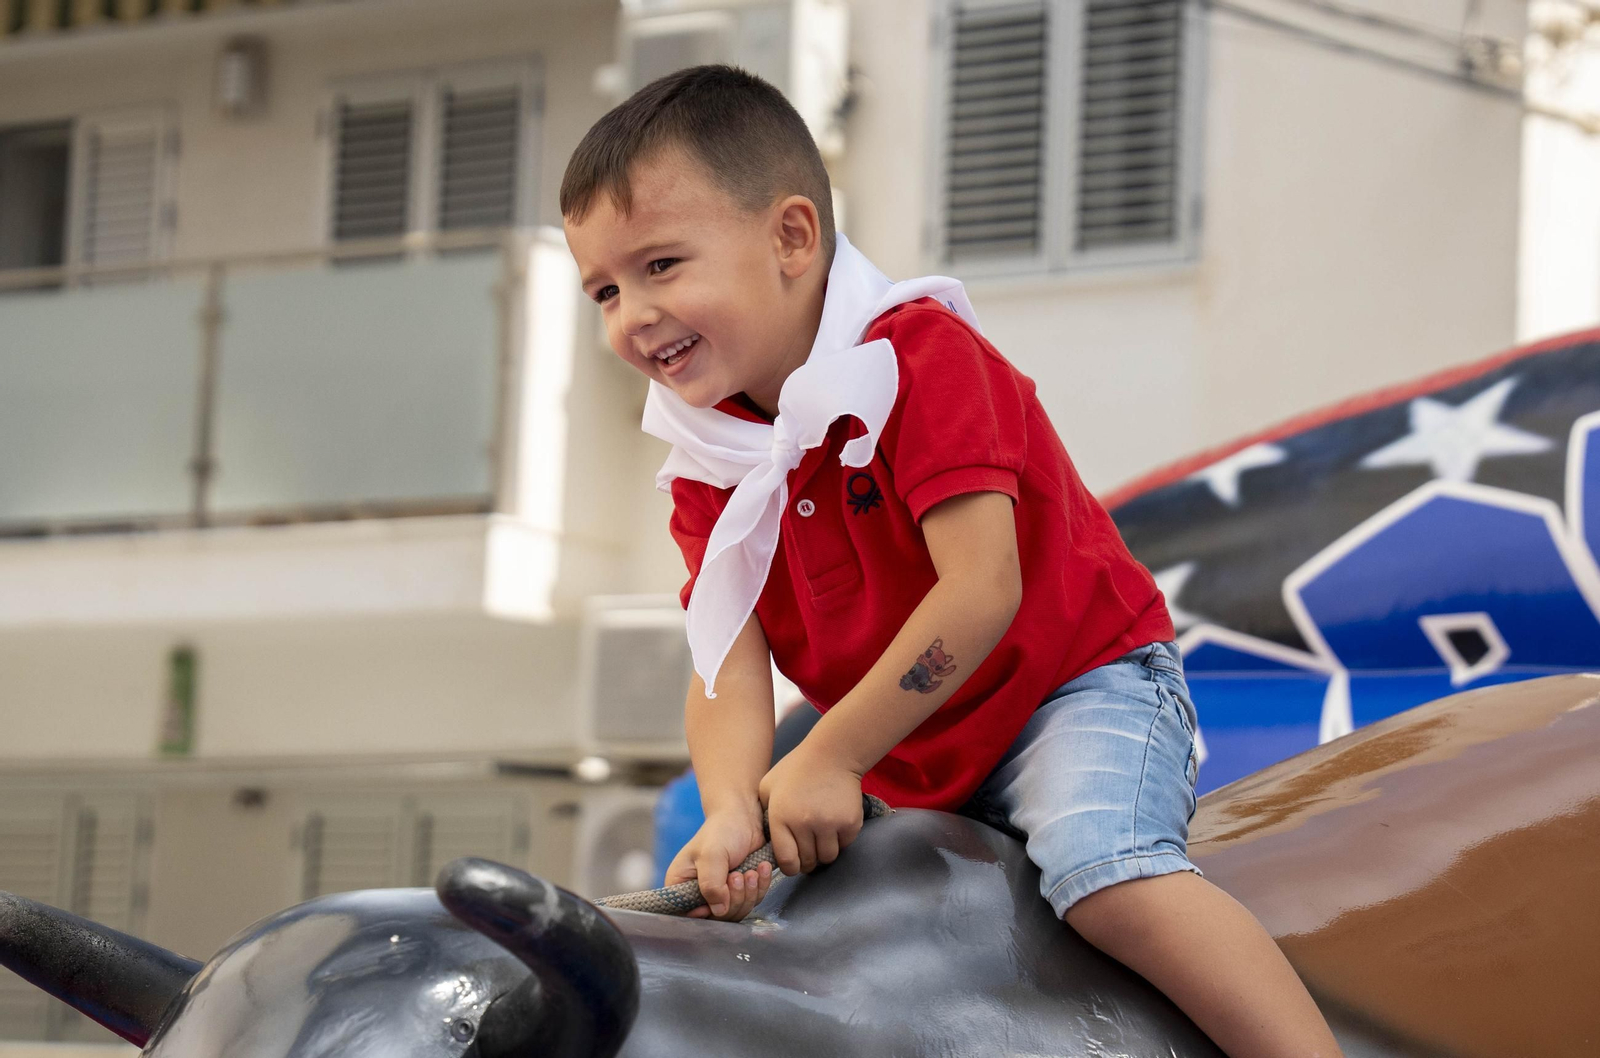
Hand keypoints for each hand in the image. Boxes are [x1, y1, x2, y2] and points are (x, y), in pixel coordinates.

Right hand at [664, 806, 774, 920]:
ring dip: (748, 894)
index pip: (686, 915)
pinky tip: (761, 870)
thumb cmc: (721, 831)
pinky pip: (751, 902)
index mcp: (680, 884)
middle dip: (733, 899)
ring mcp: (720, 893)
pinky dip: (759, 888)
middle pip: (716, 917)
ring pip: (736, 912)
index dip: (705, 913)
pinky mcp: (740, 890)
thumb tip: (719, 912)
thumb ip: (711, 885)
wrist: (744, 817)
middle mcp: (698, 893)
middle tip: (738, 875)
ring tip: (751, 872)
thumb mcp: (711, 856)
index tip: (720, 894)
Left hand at [758, 746, 863, 875]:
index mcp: (781, 817)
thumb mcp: (768, 786)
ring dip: (824, 853)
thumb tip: (766, 839)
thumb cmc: (797, 768)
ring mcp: (829, 824)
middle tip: (808, 852)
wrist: (832, 754)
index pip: (786, 860)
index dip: (790, 867)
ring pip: (827, 857)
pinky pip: (844, 845)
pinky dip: (840, 841)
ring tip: (821, 840)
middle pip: (808, 861)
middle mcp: (804, 824)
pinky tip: (834, 828)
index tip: (793, 863)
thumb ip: (763, 813)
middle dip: (807, 861)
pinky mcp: (850, 823)